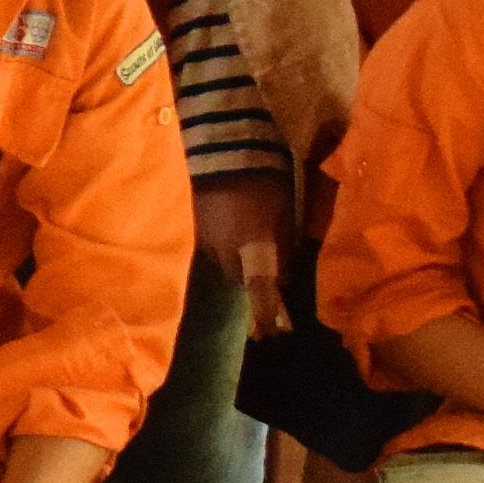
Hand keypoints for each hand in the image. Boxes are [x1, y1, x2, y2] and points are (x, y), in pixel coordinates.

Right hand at [193, 174, 293, 321]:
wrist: (222, 150)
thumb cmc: (263, 181)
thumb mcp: (284, 213)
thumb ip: (284, 247)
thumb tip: (284, 277)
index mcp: (249, 247)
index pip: (258, 289)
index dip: (266, 312)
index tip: (275, 331)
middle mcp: (224, 250)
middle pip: (241, 279)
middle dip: (256, 281)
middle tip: (273, 274)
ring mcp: (208, 240)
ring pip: (227, 266)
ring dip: (241, 265)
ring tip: (254, 250)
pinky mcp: (199, 229)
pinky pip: (216, 250)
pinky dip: (229, 249)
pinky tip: (237, 233)